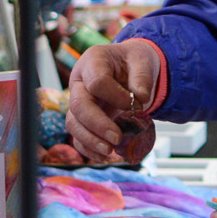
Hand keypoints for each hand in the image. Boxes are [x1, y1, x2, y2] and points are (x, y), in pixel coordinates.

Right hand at [67, 40, 164, 161]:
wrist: (129, 67)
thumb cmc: (133, 62)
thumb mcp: (142, 60)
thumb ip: (142, 77)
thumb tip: (140, 99)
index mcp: (92, 62)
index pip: (96, 83)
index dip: (116, 96)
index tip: (137, 104)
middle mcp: (79, 82)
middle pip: (78, 106)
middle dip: (97, 124)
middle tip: (117, 138)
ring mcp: (78, 101)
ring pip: (73, 123)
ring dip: (90, 140)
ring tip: (109, 151)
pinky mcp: (82, 118)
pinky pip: (78, 136)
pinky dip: (88, 148)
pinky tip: (104, 156)